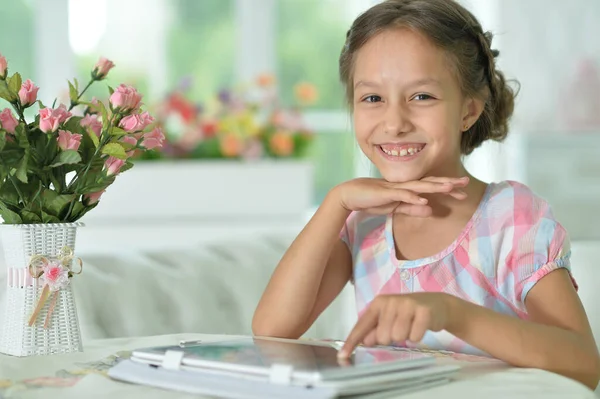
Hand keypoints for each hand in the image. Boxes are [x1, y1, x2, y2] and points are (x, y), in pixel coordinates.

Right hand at [333, 176, 468, 216]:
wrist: (350, 196)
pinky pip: (402, 195)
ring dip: (435, 187)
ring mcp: (396, 188)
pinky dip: (413, 198)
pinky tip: (424, 201)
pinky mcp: (386, 193)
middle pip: (430, 183)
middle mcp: (405, 186)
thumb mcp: (395, 208)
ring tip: (450, 188)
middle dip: (448, 184)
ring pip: (419, 187)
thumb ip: (412, 209)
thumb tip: (430, 210)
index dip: (447, 188)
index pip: (431, 187)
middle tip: (466, 183)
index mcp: (408, 189)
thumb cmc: (372, 200)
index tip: (462, 192)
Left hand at [337, 293, 455, 357]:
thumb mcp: (389, 319)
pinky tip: (420, 327)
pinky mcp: (423, 311)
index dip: (352, 342)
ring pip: (398, 337)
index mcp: (378, 303)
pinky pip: (414, 337)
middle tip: (400, 328)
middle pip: (382, 336)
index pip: (362, 325)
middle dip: (390, 338)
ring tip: (410, 327)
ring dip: (405, 337)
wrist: (436, 305)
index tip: (342, 356)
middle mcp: (390, 301)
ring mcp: (407, 305)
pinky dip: (417, 337)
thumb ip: (375, 329)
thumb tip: (365, 341)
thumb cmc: (408, 314)